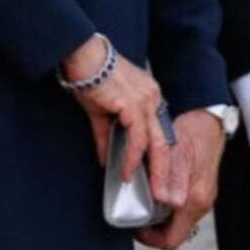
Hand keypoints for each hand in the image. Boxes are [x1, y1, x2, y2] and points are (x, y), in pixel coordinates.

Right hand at [61, 35, 184, 207]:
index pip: (160, 131)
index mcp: (149, 95)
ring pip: (155, 142)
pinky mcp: (133, 104)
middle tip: (164, 194)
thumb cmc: (90, 75)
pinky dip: (133, 157)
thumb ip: (106, 134)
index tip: (159, 178)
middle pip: (164, 140)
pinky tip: (127, 171)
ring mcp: (145, 99)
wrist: (83, 55)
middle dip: (165, 170)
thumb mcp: (101, 110)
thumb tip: (106, 158)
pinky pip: (138, 138)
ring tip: (150, 190)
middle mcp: (152, 96)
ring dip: (153, 169)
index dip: (160, 156)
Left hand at [135, 108, 225, 249]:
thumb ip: (170, 177)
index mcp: (195, 199)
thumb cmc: (193, 132)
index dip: (150, 238)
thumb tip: (164, 201)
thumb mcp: (177, 151)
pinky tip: (158, 189)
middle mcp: (202, 203)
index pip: (172, 238)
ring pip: (178, 221)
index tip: (136, 226)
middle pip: (174, 232)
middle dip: (154, 228)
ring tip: (144, 200)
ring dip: (161, 216)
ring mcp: (203, 197)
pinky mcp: (201, 189)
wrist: (210, 120)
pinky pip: (183, 208)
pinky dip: (169, 206)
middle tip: (137, 213)